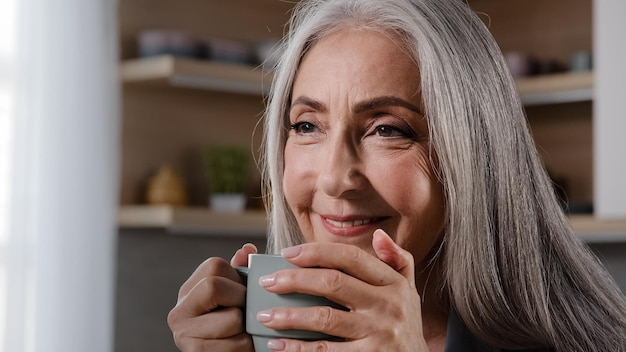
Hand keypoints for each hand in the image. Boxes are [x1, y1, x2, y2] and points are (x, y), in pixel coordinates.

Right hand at [167, 243, 256, 350]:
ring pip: (232, 317)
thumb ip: (240, 272)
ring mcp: (183, 334)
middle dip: (241, 301)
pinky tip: (240, 347)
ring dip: (247, 327)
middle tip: (245, 314)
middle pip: (214, 286)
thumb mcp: (235, 296)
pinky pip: (235, 344)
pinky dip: (246, 346)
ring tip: (242, 333)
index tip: (241, 295)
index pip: (215, 266)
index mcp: (188, 291)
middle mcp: (178, 311)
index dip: (238, 279)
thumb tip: (247, 249)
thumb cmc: (234, 327)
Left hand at [256, 229, 428, 351]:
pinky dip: (298, 349)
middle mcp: (388, 305)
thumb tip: (379, 235)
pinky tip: (279, 346)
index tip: (287, 253)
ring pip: (325, 318)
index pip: (350, 258)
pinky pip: (325, 351)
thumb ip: (397, 260)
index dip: (316, 252)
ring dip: (290, 316)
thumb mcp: (409, 292)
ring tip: (265, 316)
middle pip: (332, 283)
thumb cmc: (405, 326)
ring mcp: (379, 333)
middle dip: (294, 280)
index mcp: (393, 283)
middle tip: (267, 282)